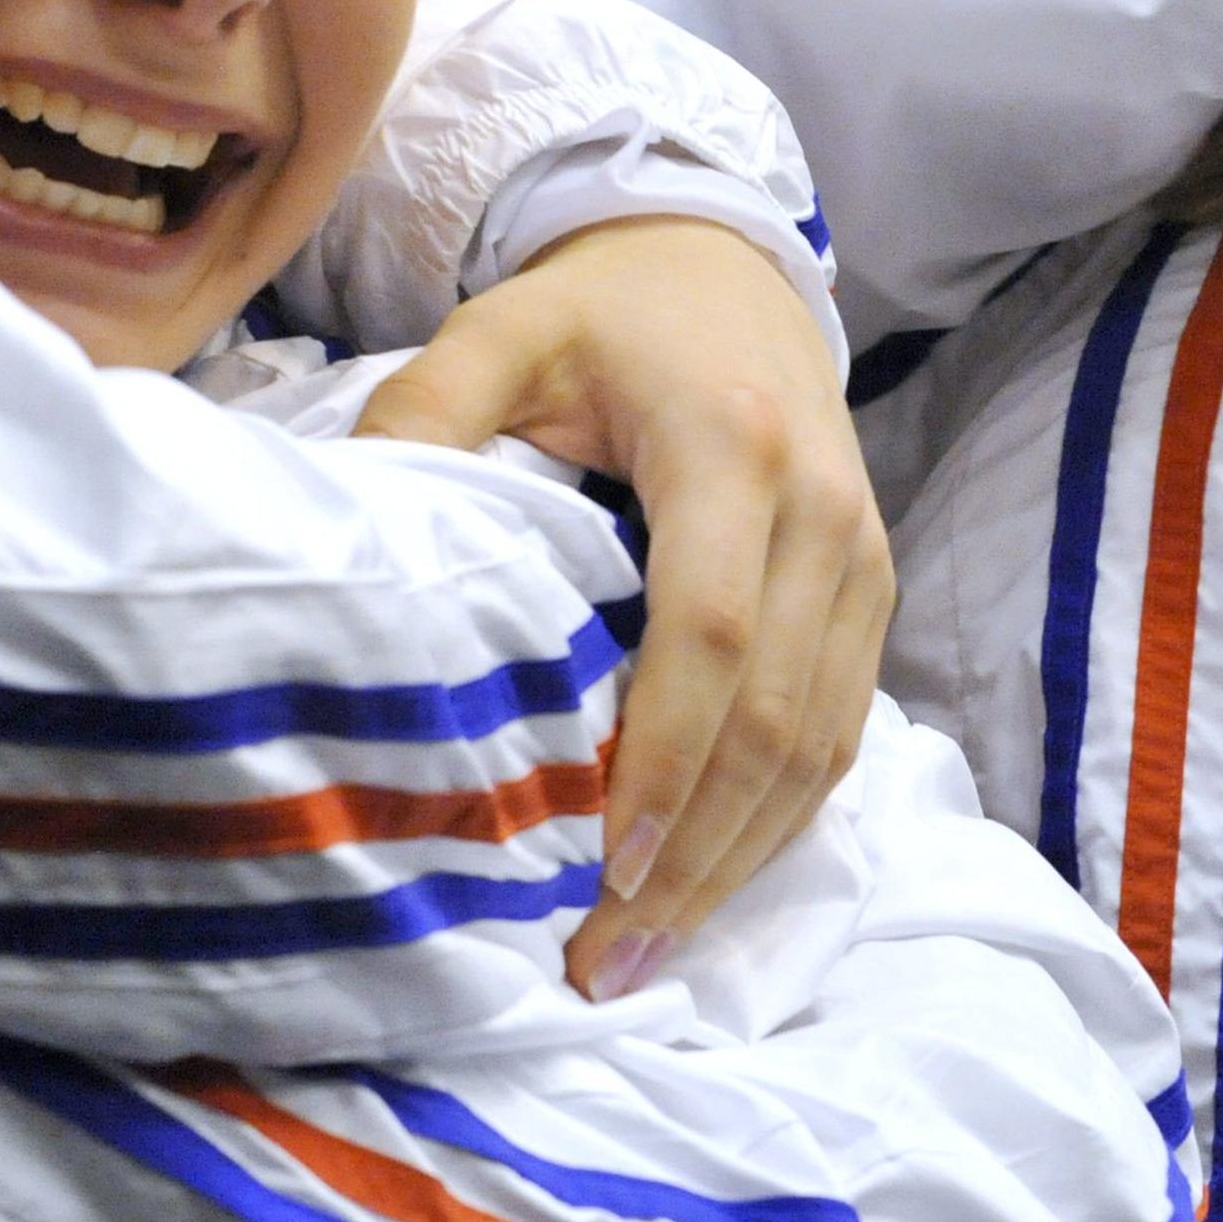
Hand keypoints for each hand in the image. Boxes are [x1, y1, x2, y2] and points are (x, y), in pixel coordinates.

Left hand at [355, 217, 890, 1001]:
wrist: (725, 259)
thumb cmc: (599, 311)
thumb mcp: (500, 329)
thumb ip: (425, 413)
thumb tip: (352, 529)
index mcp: (731, 447)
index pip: (710, 634)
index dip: (665, 759)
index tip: (606, 865)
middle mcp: (820, 510)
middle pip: (776, 718)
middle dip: (695, 854)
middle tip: (606, 961)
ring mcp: (861, 556)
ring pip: (822, 744)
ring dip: (741, 861)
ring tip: (649, 955)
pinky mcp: (870, 590)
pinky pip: (841, 730)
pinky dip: (779, 820)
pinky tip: (707, 885)